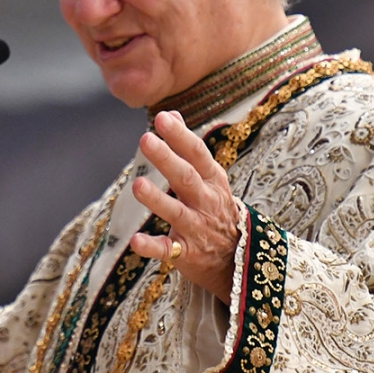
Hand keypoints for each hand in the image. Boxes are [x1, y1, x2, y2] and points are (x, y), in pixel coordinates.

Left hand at [130, 110, 241, 304]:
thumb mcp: (209, 176)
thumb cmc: (215, 208)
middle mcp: (206, 202)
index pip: (197, 153)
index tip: (162, 118)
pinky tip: (135, 240)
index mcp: (212, 180)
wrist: (238, 258)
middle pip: (186, 178)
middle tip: (145, 139)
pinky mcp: (186, 253)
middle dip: (167, 159)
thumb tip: (171, 113)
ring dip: (157, 200)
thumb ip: (188, 147)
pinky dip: (151, 246)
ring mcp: (197, 228)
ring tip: (137, 185)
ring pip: (177, 213)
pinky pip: (168, 250)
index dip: (180, 136)